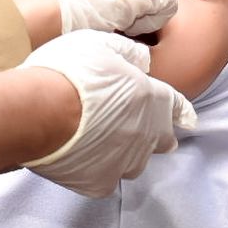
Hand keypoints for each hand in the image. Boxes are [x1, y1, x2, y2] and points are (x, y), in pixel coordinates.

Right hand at [18, 31, 195, 197]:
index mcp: (151, 98)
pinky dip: (96, 171)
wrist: (39, 112)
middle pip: (162, 140)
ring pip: (133, 162)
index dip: (181, 111)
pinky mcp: (98, 183)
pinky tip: (81, 158)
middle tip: (143, 131)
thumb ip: (128, 53)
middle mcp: (146, 134)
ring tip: (104, 143)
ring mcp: (124, 162)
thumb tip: (143, 60)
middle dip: (158, 136)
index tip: (188, 119)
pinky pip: (103, 179)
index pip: (176, 106)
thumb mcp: (100, 44)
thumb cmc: (68, 73)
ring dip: (126, 153)